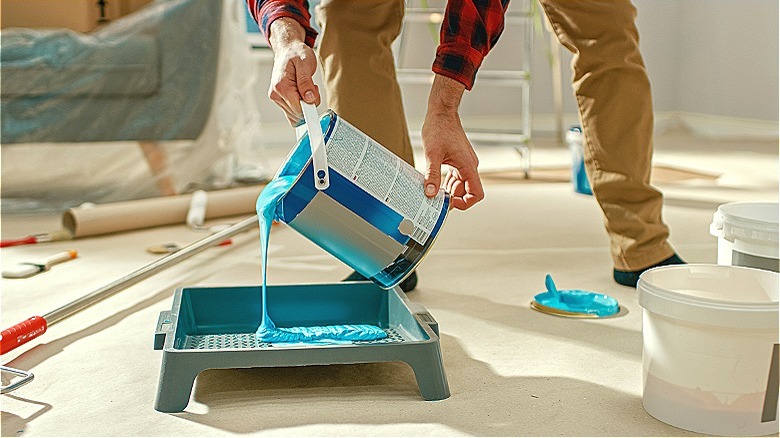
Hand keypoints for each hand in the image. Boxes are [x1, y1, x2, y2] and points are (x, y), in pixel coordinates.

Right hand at [268, 18, 320, 124]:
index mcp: (281, 86)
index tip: (314, 95)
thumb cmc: (296, 54)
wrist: (288, 49)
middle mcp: (276, 94)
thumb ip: (306, 82)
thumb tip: (309, 98)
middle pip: (297, 113)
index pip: (298, 108)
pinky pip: (292, 112)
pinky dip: (300, 106)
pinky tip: (302, 94)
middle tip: (311, 87)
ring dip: (305, 104)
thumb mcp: (305, 63)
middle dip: (308, 104)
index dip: (310, 105)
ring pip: (295, 114)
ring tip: (305, 88)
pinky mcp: (279, 99)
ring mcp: (276, 98)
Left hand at [422, 76, 483, 210]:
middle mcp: (469, 165)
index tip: (450, 203)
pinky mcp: (459, 159)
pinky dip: (447, 182)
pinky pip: (456, 176)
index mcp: (468, 166)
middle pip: (467, 191)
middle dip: (453, 198)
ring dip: (449, 190)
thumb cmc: (439, 128)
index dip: (465, 203)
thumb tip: (430, 193)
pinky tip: (435, 183)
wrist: (442, 112)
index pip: (476, 193)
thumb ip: (432, 175)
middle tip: (436, 201)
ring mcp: (465, 163)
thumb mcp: (432, 154)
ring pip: (461, 184)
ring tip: (434, 192)